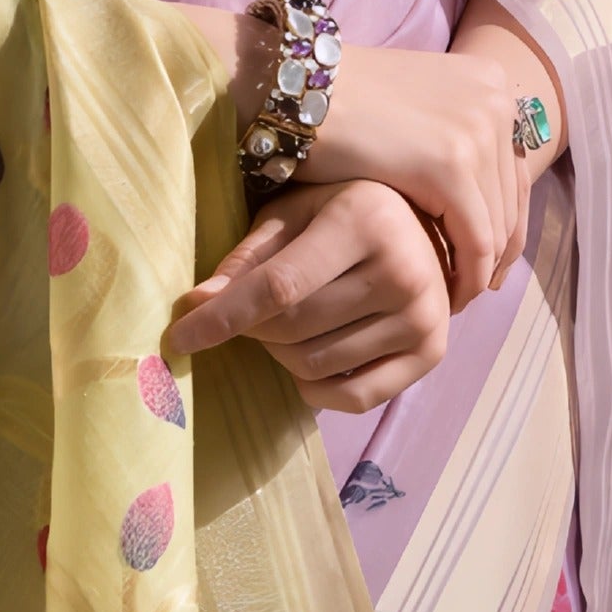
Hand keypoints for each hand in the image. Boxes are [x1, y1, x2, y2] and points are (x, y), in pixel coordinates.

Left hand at [162, 179, 449, 412]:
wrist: (426, 229)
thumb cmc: (346, 214)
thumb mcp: (295, 213)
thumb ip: (248, 257)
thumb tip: (197, 303)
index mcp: (365, 221)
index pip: (279, 286)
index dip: (222, 317)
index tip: (178, 336)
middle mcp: (403, 270)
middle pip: (292, 328)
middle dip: (251, 329)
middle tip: (248, 313)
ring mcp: (424, 317)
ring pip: (315, 365)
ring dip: (280, 354)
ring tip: (285, 326)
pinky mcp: (433, 354)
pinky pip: (353, 398)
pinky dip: (315, 388)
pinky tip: (309, 362)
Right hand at [299, 28, 546, 306]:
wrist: (295, 88)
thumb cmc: (337, 104)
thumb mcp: (412, 112)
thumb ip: (446, 139)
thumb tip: (475, 195)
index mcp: (490, 83)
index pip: (515, 170)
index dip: (506, 221)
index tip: (490, 262)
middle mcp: (494, 103)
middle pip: (511, 200)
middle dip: (495, 251)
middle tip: (472, 288)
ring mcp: (476, 132)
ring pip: (497, 226)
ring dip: (479, 269)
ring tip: (453, 295)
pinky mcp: (450, 167)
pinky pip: (475, 241)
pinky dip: (466, 275)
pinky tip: (446, 295)